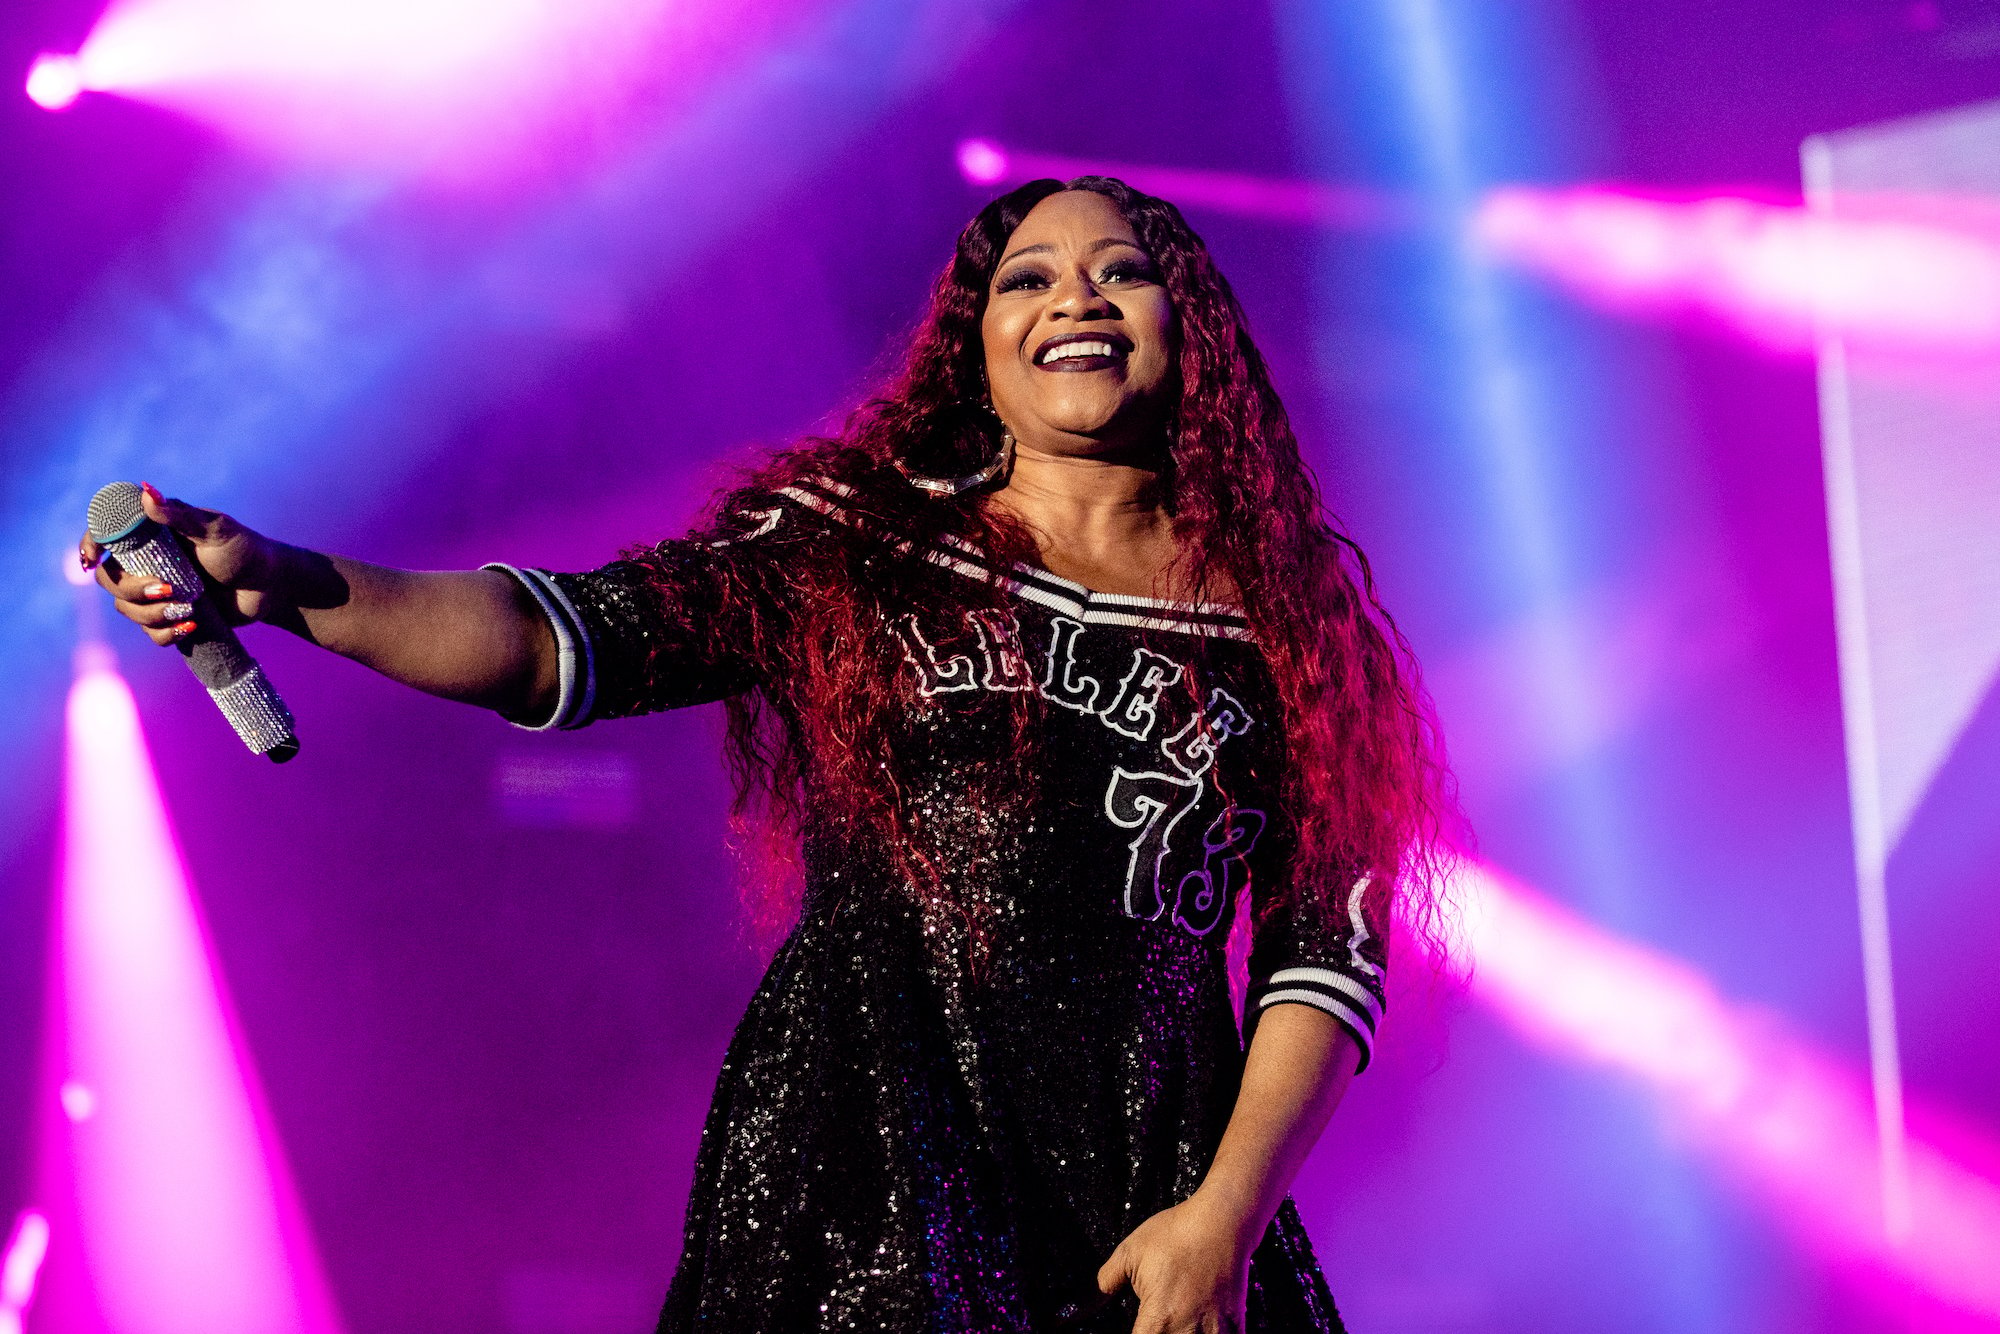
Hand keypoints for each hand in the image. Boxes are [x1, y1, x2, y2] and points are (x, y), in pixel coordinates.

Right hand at [80, 484, 285, 644]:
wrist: (271, 587)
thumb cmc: (246, 550)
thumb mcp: (216, 530)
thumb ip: (180, 515)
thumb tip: (144, 491)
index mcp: (153, 534)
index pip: (106, 535)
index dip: (90, 545)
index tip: (92, 558)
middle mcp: (148, 561)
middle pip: (110, 579)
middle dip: (132, 589)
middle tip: (169, 589)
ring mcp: (157, 589)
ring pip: (126, 608)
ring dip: (151, 614)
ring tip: (189, 609)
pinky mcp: (170, 615)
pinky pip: (150, 632)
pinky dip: (165, 633)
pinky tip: (191, 626)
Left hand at [1096, 1192, 1255, 1333]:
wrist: (1222, 1222)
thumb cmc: (1176, 1234)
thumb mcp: (1130, 1254)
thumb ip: (1104, 1285)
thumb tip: (1077, 1306)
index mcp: (1158, 1321)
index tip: (1135, 1327)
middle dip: (1153, 1333)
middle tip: (1150, 1320)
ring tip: (1172, 1319)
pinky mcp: (1233, 1327)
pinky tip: (1197, 1325)